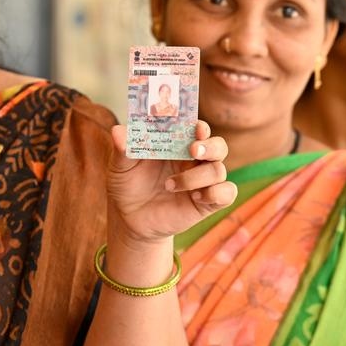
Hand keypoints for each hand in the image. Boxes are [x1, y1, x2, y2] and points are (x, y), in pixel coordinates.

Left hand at [106, 121, 236, 245]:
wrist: (131, 220)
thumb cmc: (128, 186)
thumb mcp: (120, 167)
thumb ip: (122, 149)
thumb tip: (118, 131)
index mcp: (177, 145)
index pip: (197, 129)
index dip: (200, 126)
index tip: (195, 128)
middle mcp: (194, 160)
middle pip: (218, 146)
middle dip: (210, 147)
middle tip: (192, 151)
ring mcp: (203, 181)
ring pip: (219, 170)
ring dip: (196, 177)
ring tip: (169, 186)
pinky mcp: (208, 202)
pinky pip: (228, 193)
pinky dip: (216, 193)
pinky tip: (196, 197)